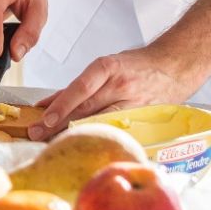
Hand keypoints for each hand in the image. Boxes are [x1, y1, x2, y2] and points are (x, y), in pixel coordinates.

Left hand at [29, 41, 210, 139]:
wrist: (174, 66)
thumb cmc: (137, 66)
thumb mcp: (107, 66)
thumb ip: (79, 86)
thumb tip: (49, 103)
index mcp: (109, 67)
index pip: (80, 88)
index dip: (61, 105)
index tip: (43, 117)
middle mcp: (120, 85)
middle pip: (85, 108)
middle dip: (58, 123)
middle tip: (36, 133)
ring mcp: (132, 103)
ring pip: (99, 122)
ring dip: (74, 132)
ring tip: (52, 142)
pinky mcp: (141, 118)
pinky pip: (115, 129)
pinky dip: (97, 136)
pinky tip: (84, 143)